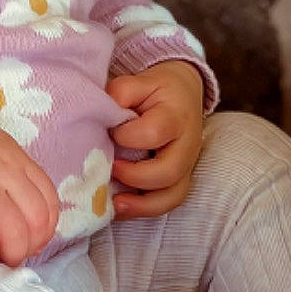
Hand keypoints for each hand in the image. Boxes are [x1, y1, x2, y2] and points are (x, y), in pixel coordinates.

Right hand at [0, 102, 58, 266]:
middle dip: (29, 246)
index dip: (45, 229)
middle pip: (36, 220)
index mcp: (16, 159)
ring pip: (14, 229)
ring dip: (10, 253)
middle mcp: (4, 171)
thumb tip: (27, 220)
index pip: (49, 201)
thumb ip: (13, 178)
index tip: (31, 241)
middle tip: (12, 254)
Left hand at [106, 59, 205, 219]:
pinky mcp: (180, 180)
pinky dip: (143, 210)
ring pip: (173, 195)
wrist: (184, 94)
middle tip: (111, 167)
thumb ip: (121, 92)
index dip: (127, 136)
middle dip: (135, 176)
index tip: (110, 132)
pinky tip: (119, 208)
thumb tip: (103, 114)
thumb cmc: (157, 90)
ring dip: (142, 204)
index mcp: (176, 116)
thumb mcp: (140, 81)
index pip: (154, 132)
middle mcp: (186, 145)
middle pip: (169, 171)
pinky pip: (168, 202)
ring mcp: (186, 166)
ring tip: (115, 203)